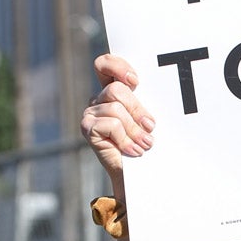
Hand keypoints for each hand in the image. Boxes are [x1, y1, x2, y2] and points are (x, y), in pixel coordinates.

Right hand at [81, 54, 155, 183]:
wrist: (135, 176)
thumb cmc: (143, 145)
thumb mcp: (145, 120)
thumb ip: (143, 104)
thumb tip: (153, 102)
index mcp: (111, 92)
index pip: (104, 65)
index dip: (117, 66)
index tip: (135, 81)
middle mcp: (98, 100)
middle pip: (117, 90)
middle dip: (138, 110)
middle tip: (150, 127)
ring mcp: (90, 114)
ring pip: (116, 108)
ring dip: (134, 129)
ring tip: (144, 144)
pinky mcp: (87, 128)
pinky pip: (111, 124)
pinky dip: (125, 139)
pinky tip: (133, 150)